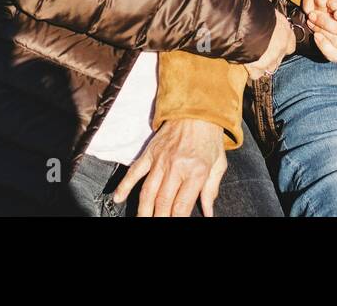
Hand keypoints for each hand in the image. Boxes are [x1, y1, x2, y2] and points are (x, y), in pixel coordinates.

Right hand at [111, 118, 225, 216]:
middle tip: (156, 226)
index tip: (174, 226)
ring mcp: (160, 160)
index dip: (177, 220)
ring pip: (148, 191)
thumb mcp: (218, 164)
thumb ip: (211, 191)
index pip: (182, 205)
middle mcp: (176, 167)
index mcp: (196, 171)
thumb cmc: (209, 139)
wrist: (197, 110)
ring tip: (141, 221)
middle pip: (163, 201)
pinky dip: (125, 185)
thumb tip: (208, 214)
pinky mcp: (149, 153)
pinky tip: (118, 198)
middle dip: (159, 218)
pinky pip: (134, 171)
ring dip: (143, 210)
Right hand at [243, 13, 294, 79]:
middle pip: (279, 58)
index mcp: (285, 31)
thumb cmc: (254, 10)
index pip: (290, 46)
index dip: (281, 47)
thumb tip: (265, 18)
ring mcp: (271, 58)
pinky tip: (245, 63)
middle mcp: (281, 46)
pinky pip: (256, 74)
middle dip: (271, 57)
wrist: (243, 19)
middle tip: (259, 51)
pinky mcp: (259, 66)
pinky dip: (251, 71)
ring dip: (262, 64)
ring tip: (251, 57)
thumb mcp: (267, 12)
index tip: (274, 45)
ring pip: (270, 68)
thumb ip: (269, 21)